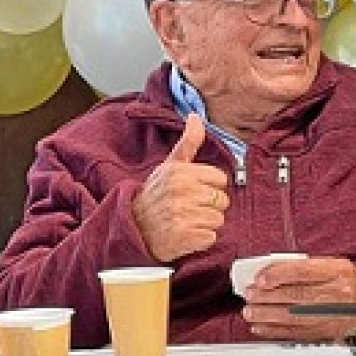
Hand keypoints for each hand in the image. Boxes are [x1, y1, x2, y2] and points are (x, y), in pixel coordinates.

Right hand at [133, 113, 228, 262]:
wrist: (133, 227)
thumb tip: (196, 116)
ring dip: (206, 223)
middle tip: (190, 206)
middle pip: (222, 200)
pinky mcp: (185, 238)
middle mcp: (182, 192)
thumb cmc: (156, 194)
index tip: (196, 189)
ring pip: (218, 219)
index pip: (220, 178)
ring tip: (188, 219)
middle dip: (210, 205)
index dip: (210, 185)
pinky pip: (211, 238)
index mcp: (181, 172)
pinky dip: (201, 239)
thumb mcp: (170, 165)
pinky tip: (187, 233)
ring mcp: (183, 216)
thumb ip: (188, 142)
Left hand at [243, 256, 355, 341]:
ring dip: (266, 315)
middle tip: (249, 295)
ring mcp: (332, 317)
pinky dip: (274, 331)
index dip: (278, 275)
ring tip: (250, 311)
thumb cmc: (346, 282)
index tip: (259, 279)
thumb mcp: (331, 265)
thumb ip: (304, 267)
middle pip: (295, 296)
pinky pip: (296, 334)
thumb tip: (269, 273)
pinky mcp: (326, 334)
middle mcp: (337, 295)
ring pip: (293, 317)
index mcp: (338, 272)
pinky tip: (260, 327)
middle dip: (267, 297)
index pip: (302, 272)